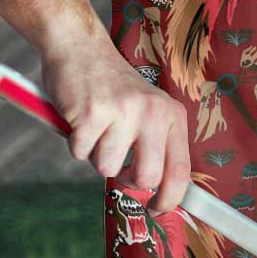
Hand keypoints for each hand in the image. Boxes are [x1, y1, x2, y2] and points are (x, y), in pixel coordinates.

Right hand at [41, 38, 190, 215]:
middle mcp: (153, 113)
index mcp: (171, 115)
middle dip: (127, 180)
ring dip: (95, 155)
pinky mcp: (91, 114)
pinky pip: (80, 153)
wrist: (80, 48)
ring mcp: (123, 112)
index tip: (157, 209)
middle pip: (147, 177)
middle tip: (116, 165)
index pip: (181, 169)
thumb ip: (155, 145)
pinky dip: (75, 143)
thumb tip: (159, 192)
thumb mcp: (147, 110)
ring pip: (107, 168)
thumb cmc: (112, 88)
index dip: (171, 198)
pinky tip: (80, 118)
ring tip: (96, 128)